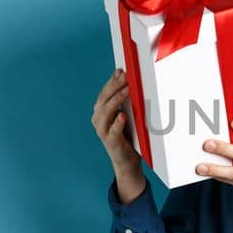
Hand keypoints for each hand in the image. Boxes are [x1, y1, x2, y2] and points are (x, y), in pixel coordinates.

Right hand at [92, 68, 146, 201]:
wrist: (127, 162)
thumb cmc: (128, 136)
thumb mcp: (127, 115)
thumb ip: (126, 102)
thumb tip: (134, 81)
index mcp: (101, 112)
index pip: (105, 92)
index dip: (112, 80)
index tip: (121, 70)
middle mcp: (98, 120)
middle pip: (103, 99)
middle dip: (114, 86)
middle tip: (126, 76)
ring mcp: (103, 132)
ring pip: (105, 113)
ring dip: (116, 100)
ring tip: (126, 90)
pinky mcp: (111, 143)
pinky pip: (112, 132)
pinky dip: (116, 124)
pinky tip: (122, 116)